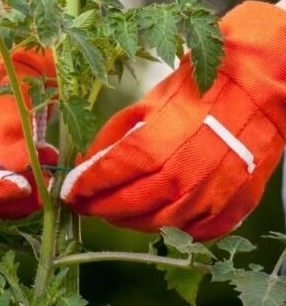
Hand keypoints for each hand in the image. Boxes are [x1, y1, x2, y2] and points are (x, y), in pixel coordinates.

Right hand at [0, 27, 57, 217]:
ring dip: (23, 193)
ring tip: (49, 163)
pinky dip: (28, 185)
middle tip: (44, 180)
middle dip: (10, 197)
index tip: (24, 185)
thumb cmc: (5, 74)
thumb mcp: (7, 100)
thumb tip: (19, 170)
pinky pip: (6, 192)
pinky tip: (47, 162)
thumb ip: (10, 134)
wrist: (14, 59)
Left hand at [61, 1, 285, 240]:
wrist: (254, 91)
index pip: (108, 178)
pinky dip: (171, 227)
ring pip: (158, 224)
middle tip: (88, 205)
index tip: (69, 193)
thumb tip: (88, 161)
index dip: (85, 188)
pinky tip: (158, 215)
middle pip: (129, 206)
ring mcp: (208, 197)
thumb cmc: (196, 91)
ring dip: (132, 220)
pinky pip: (194, 231)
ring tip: (117, 211)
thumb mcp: (146, 103)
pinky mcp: (232, 207)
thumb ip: (114, 135)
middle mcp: (180, 178)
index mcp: (154, 147)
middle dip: (101, 208)